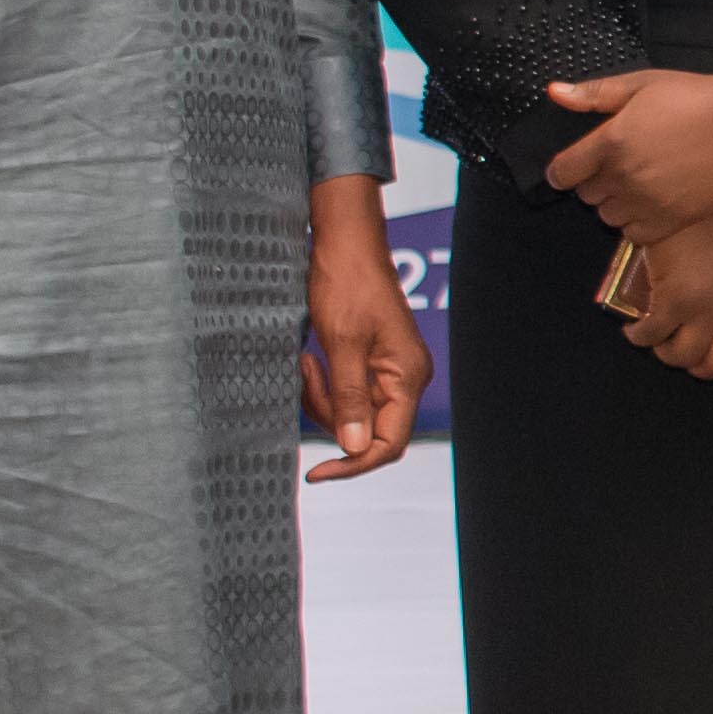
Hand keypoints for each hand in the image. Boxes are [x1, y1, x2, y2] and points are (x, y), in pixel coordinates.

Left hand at [299, 174, 424, 481]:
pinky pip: (348, 393)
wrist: (345, 241)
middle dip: (330, 417)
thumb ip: (349, 398)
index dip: (353, 463)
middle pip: (368, 430)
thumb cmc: (348, 282)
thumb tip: (353, 447)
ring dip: (323, 399)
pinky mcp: (371, 361)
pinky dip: (325, 386)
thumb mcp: (342, 343)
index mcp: (407, 377)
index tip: (318, 471)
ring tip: (306, 363)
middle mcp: (404, 378)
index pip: (387, 442)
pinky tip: (311, 360)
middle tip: (305, 380)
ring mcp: (388, 370)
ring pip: (353, 414)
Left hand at [541, 67, 712, 241]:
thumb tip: (555, 92)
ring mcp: (649, 201)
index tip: (572, 167)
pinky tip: (650, 203)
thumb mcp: (641, 84)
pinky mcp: (672, 220)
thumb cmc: (695, 98)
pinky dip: (636, 222)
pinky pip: (634, 234)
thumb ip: (594, 94)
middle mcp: (626, 175)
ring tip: (636, 184)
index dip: (563, 169)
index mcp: (612, 141)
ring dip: (614, 203)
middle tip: (617, 166)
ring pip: (607, 216)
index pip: (563, 172)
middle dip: (594, 181)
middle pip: (585, 195)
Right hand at [615, 197, 712, 405]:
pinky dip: (639, 338)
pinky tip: (633, 330)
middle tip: (680, 356)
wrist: (703, 188)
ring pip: (684, 357)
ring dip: (666, 355)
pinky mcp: (675, 299)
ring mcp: (708, 308)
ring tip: (655, 342)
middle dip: (696, 367)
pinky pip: (652, 335)